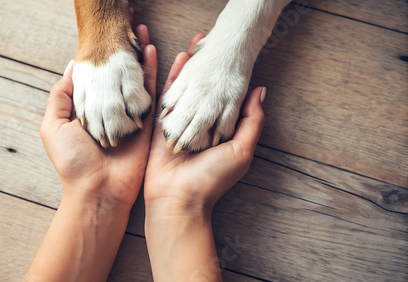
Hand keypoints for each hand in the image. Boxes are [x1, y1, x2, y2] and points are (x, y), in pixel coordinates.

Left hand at [40, 25, 156, 206]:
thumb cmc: (73, 161)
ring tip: (141, 30)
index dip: (100, 54)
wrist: (98, 190)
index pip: (97, 75)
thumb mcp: (54, 125)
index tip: (103, 34)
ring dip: (139, 54)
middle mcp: (111, 109)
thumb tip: (71, 67)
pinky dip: (153, 71)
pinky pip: (151, 91)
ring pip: (135, 77)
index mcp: (89, 109)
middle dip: (122, 49)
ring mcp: (130, 114)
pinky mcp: (147, 122)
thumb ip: (62, 96)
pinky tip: (153, 50)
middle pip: (118, 73)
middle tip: (126, 25)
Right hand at [143, 34, 265, 280]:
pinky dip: (170, 77)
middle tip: (211, 44)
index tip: (231, 56)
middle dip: (207, 67)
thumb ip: (251, 121)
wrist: (178, 199)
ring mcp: (180, 123)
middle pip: (204, 89)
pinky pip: (166, 96)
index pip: (224, 97)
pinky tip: (175, 59)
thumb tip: (260, 91)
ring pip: (186, 88)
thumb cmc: (212, 178)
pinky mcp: (161, 125)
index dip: (227, 76)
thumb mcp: (241, 150)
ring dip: (190, 66)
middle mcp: (201, 124)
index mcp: (220, 129)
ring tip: (195, 45)